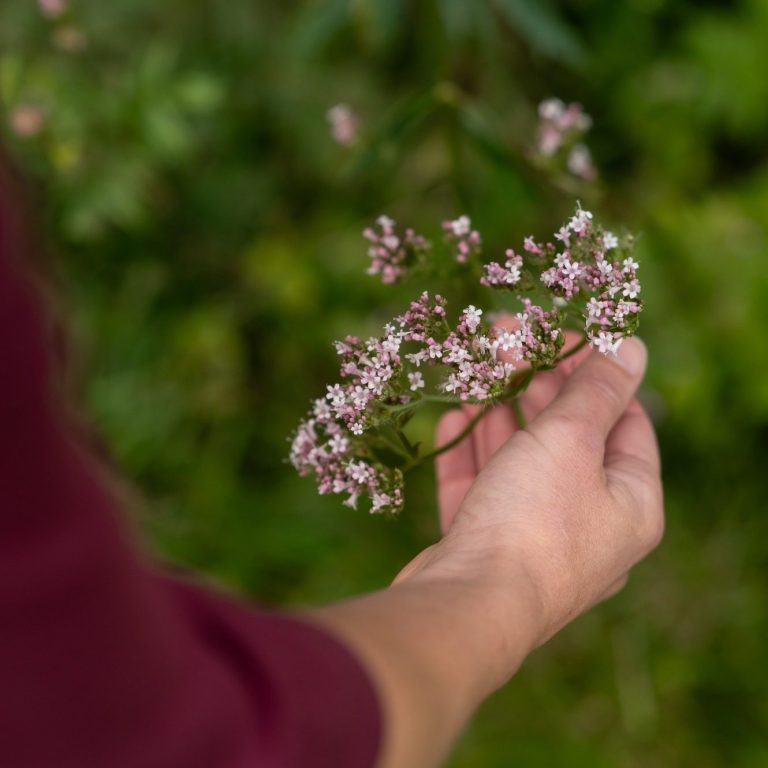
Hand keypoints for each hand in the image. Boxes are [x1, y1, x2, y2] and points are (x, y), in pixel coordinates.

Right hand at [397, 335, 663, 671]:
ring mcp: (535, 538)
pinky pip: (483, 489)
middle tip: (506, 339)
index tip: (560, 334)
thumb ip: (597, 390)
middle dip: (537, 385)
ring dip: (499, 413)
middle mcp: (589, 523)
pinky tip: (452, 417)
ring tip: (477, 369)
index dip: (595, 371)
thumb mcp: (569, 440)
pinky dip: (470, 453)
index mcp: (629, 503)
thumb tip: (633, 346)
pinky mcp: (487, 547)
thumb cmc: (532, 520)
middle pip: (568, 438)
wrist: (467, 609)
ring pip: (520, 462)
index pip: (625, 420)